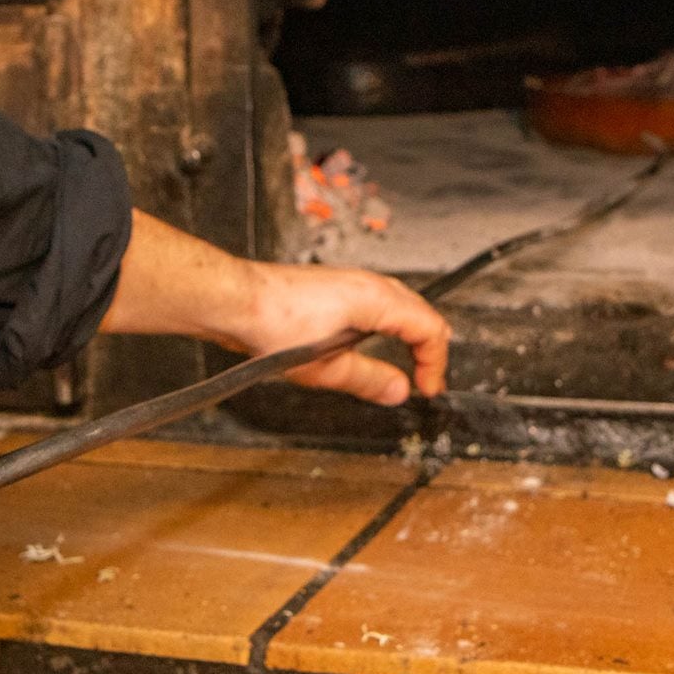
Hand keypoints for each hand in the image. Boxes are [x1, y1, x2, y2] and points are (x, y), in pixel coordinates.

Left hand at [227, 262, 450, 405]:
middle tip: (424, 379)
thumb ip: (369, 379)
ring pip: (399, 305)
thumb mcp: (327, 367)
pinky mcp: (333, 287)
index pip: (429, 328)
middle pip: (420, 312)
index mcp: (376, 298)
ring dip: (408, 335)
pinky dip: (386, 326)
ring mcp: (350, 282)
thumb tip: (398, 391)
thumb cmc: (274, 322)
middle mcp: (368, 283)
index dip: (435, 363)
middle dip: (427, 348)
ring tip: (406, 364)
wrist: (238, 300)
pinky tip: (370, 344)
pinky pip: (375, 303)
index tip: (427, 389)